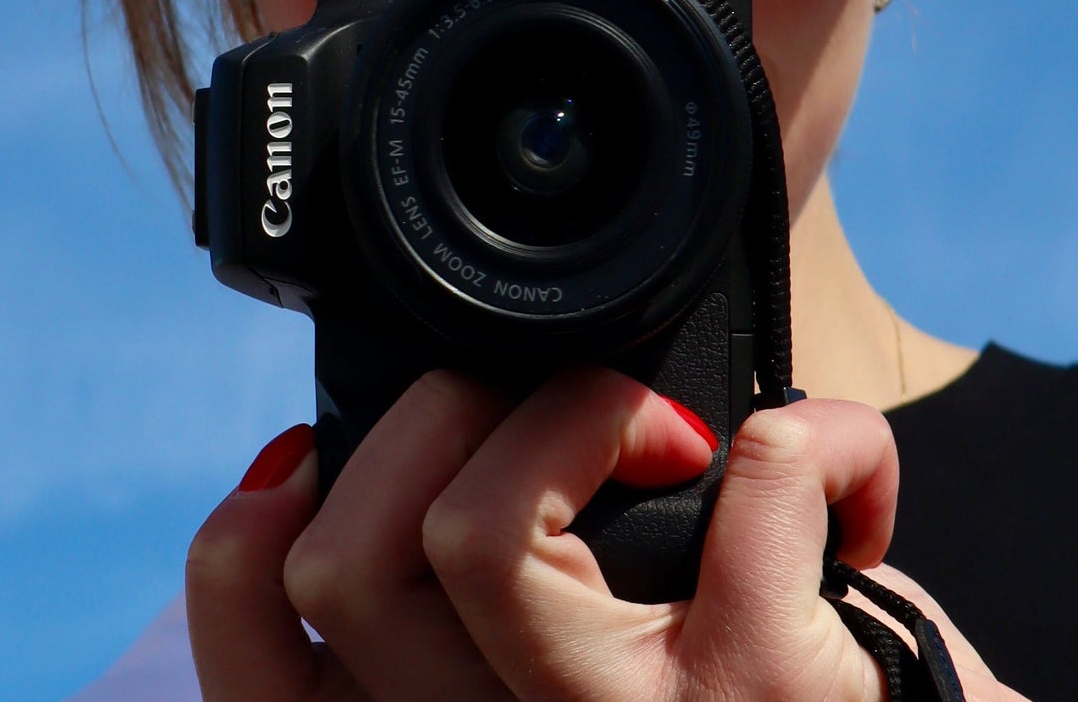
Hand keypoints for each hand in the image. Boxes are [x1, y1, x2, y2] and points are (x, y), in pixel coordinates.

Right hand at [185, 369, 1024, 700]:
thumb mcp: (575, 681)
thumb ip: (492, 601)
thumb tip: (409, 431)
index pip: (258, 665)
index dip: (242, 543)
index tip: (303, 455)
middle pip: (348, 566)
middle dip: (428, 416)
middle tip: (532, 411)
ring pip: (481, 527)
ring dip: (586, 405)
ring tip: (668, 435)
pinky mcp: (764, 690)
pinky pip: (752, 478)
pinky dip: (814, 432)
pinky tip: (835, 474)